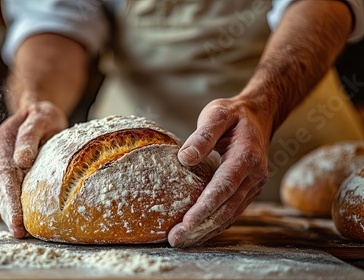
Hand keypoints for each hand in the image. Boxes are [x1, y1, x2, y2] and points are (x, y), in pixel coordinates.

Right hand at [0, 101, 67, 237]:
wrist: (34, 111)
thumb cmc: (43, 115)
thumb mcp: (42, 118)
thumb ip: (30, 136)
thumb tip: (21, 161)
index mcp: (1, 142)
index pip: (6, 175)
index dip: (11, 200)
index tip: (17, 220)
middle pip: (0, 187)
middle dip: (9, 212)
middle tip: (20, 233)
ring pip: (0, 191)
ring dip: (8, 211)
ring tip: (20, 231)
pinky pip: (4, 189)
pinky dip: (11, 204)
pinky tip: (19, 219)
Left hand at [168, 96, 270, 246]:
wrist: (259, 116)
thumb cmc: (234, 115)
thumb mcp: (218, 113)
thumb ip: (203, 135)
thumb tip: (185, 158)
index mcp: (246, 157)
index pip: (225, 187)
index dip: (206, 206)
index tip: (187, 222)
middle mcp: (254, 176)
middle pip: (226, 208)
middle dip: (201, 226)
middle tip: (175, 239)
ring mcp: (253, 186)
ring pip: (229, 215)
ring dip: (206, 231)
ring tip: (180, 241)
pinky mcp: (247, 191)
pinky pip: (231, 213)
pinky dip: (214, 225)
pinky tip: (196, 233)